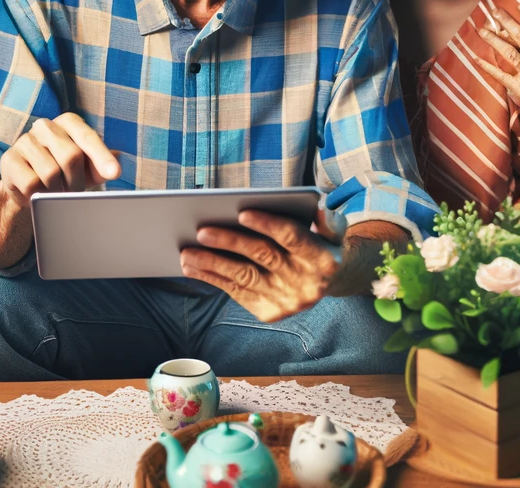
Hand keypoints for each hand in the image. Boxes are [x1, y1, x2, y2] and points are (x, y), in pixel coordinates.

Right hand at [0, 113, 121, 210]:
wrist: (29, 186)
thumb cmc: (65, 173)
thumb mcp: (87, 169)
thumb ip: (101, 165)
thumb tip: (117, 162)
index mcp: (69, 122)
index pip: (88, 138)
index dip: (102, 157)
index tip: (115, 174)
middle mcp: (45, 126)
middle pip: (71, 156)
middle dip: (77, 181)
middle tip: (75, 192)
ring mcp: (25, 140)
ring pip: (50, 173)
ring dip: (57, 191)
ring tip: (55, 193)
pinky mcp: (9, 159)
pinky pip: (31, 184)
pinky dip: (39, 196)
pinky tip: (37, 194)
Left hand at [180, 210, 340, 321]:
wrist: (329, 281)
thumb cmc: (322, 243)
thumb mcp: (333, 229)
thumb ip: (326, 218)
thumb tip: (320, 206)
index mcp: (322, 258)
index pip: (292, 237)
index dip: (268, 224)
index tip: (242, 212)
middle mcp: (305, 284)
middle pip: (262, 257)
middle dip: (229, 243)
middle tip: (201, 231)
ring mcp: (286, 301)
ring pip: (244, 278)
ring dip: (212, 265)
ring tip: (186, 252)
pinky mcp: (270, 313)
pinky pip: (237, 293)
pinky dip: (213, 279)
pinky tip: (194, 268)